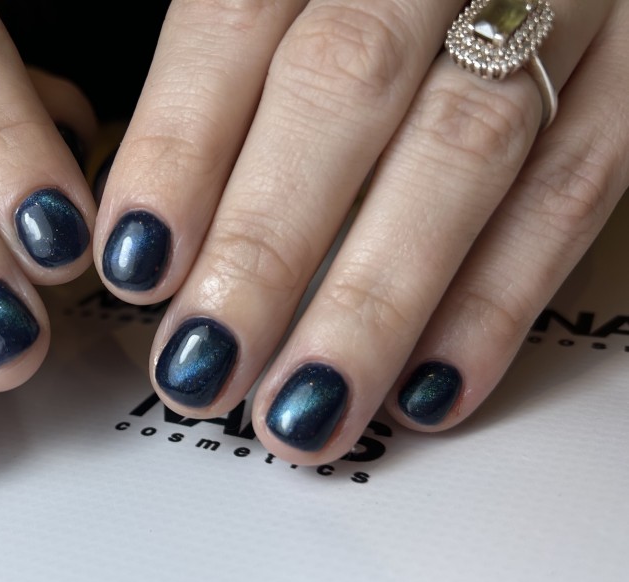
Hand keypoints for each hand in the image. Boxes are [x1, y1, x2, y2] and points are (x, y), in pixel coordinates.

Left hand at [93, 0, 628, 464]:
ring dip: (375, 302)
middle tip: (204, 364)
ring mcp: (558, 3)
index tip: (136, 261)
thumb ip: (228, 74)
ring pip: (464, 152)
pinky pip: (578, 187)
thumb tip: (153, 230)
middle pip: (343, 91)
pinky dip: (499, 301)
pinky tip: (427, 388)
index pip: (236, 20)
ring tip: (303, 408)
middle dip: (264, 247)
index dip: (181, 147)